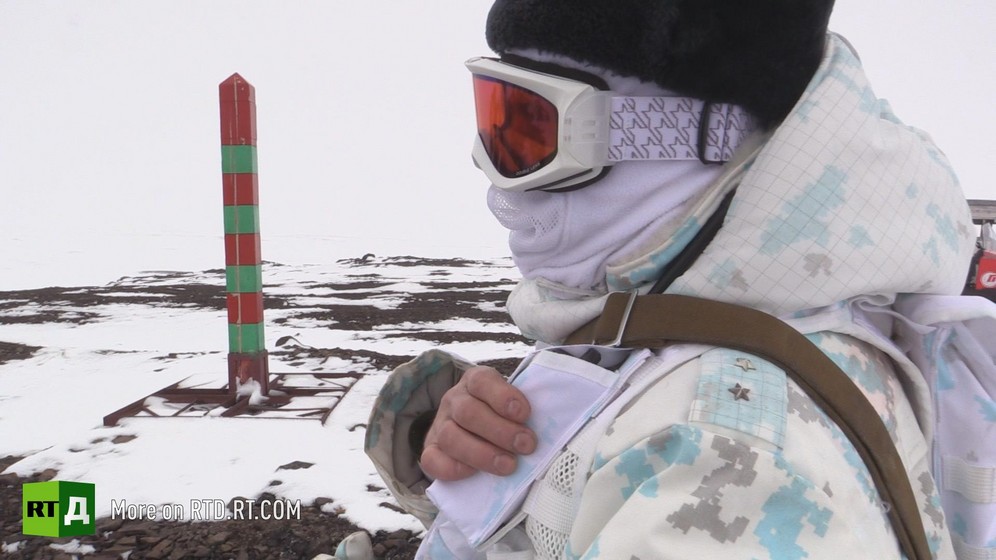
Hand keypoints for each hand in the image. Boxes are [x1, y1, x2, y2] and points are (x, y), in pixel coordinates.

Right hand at [420, 366, 536, 480]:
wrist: (472, 430)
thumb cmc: (501, 416)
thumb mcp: (511, 403)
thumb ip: (522, 410)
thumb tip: (546, 426)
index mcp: (474, 382)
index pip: (482, 381)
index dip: (503, 397)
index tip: (525, 415)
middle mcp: (453, 400)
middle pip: (468, 412)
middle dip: (501, 431)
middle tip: (526, 446)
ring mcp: (439, 425)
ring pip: (451, 437)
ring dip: (482, 454)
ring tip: (508, 466)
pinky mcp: (430, 450)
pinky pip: (432, 460)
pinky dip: (453, 468)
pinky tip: (474, 474)